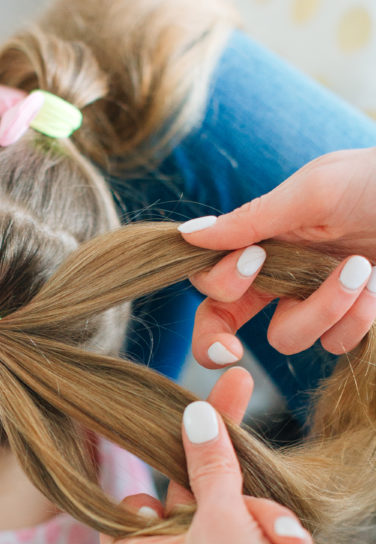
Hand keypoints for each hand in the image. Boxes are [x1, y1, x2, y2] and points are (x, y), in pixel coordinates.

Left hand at [100, 388, 355, 543]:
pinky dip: (276, 542)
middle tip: (238, 388)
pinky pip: (256, 541)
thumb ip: (209, 464)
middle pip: (187, 495)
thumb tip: (196, 415)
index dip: (142, 466)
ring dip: (263, 518)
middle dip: (230, 479)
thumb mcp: (222, 518)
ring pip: (231, 515)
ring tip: (281, 541)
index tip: (159, 427)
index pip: (125, 502)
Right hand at [179, 147, 375, 363]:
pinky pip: (333, 342)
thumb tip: (187, 236)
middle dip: (219, 340)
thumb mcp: (314, 191)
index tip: (252, 263)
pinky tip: (375, 287)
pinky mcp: (349, 320)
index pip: (209, 275)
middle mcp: (278, 274)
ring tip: (359, 269)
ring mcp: (313, 300)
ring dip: (321, 309)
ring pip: (285, 338)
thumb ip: (251, 220)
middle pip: (222, 323)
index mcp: (261, 238)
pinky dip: (355, 318)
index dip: (219, 281)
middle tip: (230, 352)